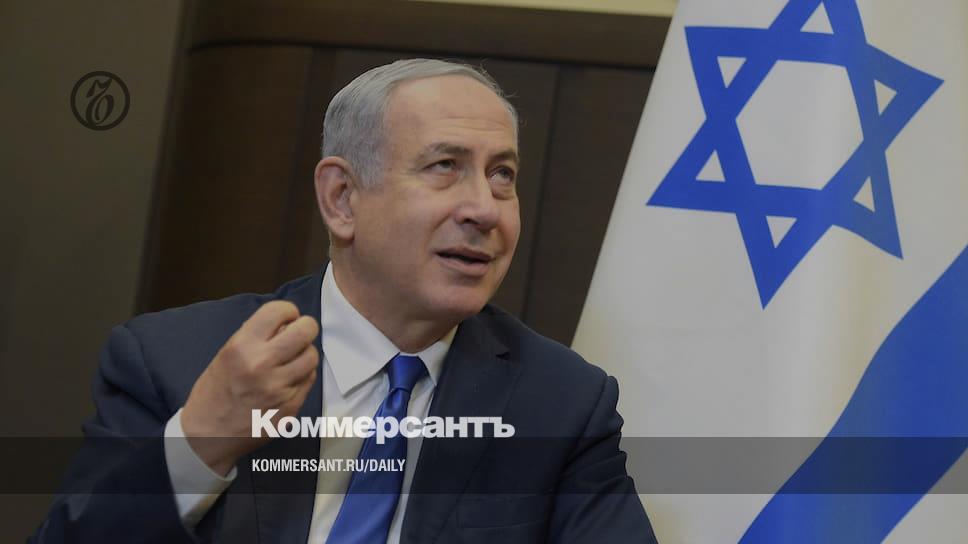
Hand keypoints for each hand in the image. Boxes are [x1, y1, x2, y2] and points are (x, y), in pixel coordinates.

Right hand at [181, 301, 318, 474]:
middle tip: (299, 333)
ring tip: (291, 360)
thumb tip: (285, 323)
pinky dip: (302, 376)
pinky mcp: (290, 407)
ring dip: (304, 354)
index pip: (279, 311)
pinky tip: (287, 381)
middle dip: (305, 328)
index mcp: (242, 347)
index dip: (287, 311)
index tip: (287, 317)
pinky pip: (309, 381)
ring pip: (312, 357)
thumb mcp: (226, 355)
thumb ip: (256, 337)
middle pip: (305, 331)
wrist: (207, 436)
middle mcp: (262, 365)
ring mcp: (278, 388)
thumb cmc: (214, 393)